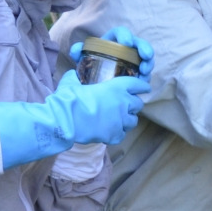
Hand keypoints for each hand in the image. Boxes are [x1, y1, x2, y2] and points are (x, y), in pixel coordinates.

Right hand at [0, 69, 150, 168]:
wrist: (66, 120)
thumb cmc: (69, 99)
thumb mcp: (71, 83)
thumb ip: (75, 78)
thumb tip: (72, 74)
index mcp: (116, 88)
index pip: (137, 85)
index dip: (142, 86)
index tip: (145, 88)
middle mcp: (122, 104)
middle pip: (138, 105)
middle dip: (134, 105)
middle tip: (127, 106)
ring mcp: (120, 121)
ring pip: (133, 121)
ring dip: (128, 120)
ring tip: (120, 120)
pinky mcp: (114, 135)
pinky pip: (122, 135)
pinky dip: (117, 134)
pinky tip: (110, 132)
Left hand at [69, 25, 155, 77]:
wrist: (94, 79)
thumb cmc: (89, 64)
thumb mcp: (82, 58)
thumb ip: (78, 51)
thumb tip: (76, 50)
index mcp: (113, 40)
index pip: (121, 32)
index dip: (125, 35)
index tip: (126, 43)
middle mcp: (125, 48)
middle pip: (138, 43)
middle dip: (144, 48)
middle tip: (146, 56)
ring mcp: (133, 60)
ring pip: (145, 57)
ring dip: (148, 63)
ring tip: (144, 71)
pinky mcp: (137, 71)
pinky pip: (145, 71)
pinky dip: (146, 75)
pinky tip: (143, 80)